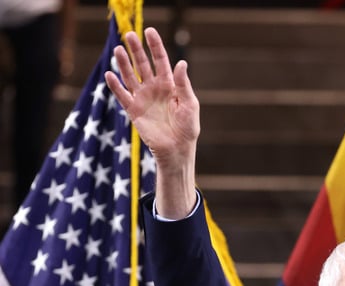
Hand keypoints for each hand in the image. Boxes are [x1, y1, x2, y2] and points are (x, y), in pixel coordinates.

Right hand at [104, 28, 199, 167]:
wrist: (177, 149)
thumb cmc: (187, 127)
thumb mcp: (190, 104)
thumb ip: (183, 84)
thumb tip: (181, 63)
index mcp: (170, 85)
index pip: (161, 61)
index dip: (155, 46)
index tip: (149, 31)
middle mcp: (154, 88)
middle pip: (143, 65)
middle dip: (136, 50)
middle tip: (129, 35)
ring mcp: (143, 98)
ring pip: (130, 76)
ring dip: (123, 63)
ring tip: (118, 50)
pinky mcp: (134, 110)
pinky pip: (122, 95)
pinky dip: (115, 86)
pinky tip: (110, 75)